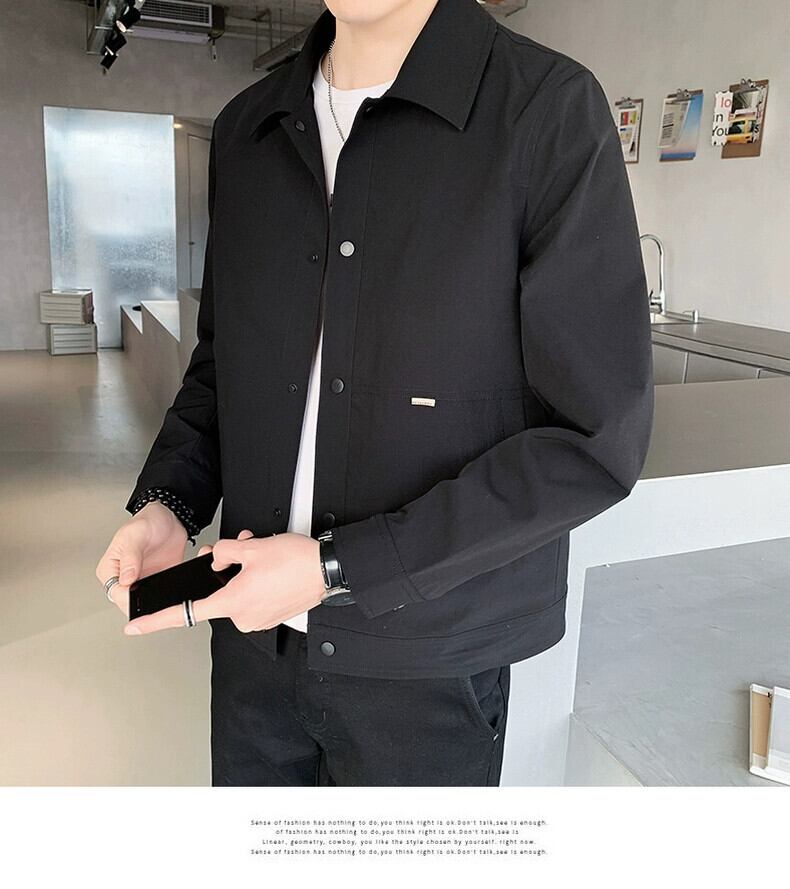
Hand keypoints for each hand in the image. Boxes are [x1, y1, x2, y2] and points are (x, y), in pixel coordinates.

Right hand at [95, 501, 187, 618]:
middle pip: (130, 602)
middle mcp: (124, 578)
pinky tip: (174, 590)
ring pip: (146, 602)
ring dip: (157, 602)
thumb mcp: (135, 535)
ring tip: (167, 591)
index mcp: (110, 569)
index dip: (128, 598)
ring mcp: (141, 582)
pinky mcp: (157, 582)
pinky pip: (161, 596)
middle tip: (158, 595)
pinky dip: (169, 596)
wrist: (170, 517)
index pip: (116, 593)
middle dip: (144, 603)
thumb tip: (125, 579)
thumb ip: (130, 557)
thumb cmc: (147, 521)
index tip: (140, 596)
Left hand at [123, 531, 325, 635]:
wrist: (329, 570)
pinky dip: (254, 582)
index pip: (186, 613)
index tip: (135, 626)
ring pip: (237, 593)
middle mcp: (243, 617)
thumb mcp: (252, 547)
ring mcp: (259, 619)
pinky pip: (252, 598)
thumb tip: (217, 558)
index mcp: (233, 602)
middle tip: (238, 549)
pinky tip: (268, 566)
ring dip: (242, 573)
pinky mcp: (271, 616)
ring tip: (260, 553)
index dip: (156, 621)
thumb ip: (225, 552)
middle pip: (218, 593)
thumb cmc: (296, 561)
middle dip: (223, 571)